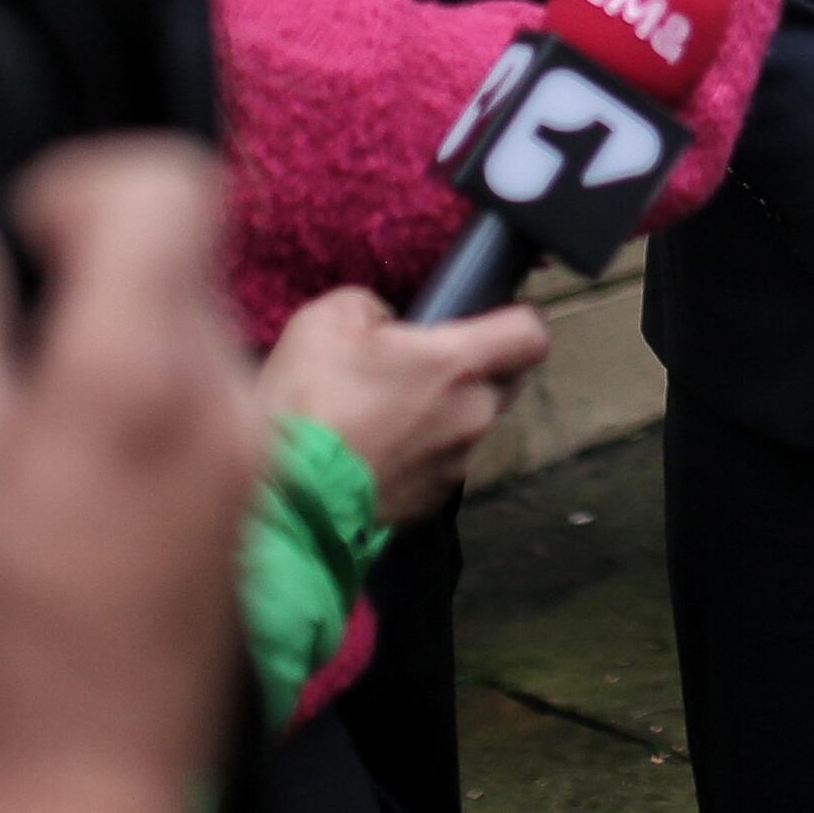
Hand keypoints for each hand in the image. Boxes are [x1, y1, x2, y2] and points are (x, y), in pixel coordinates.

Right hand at [0, 140, 255, 812]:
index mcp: (137, 367)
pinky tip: (62, 491)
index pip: (170, 178)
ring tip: (19, 441)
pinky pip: (199, 402)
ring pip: (186, 326)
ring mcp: (246, 453)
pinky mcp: (248, 505)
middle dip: (83, 270)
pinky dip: (134, 408)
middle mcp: (219, 396)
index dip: (79, 185)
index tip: (14, 246)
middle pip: (178, 250)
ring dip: (106, 344)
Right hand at [254, 284, 552, 523]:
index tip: (497, 314)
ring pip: (470, 425)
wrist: (282, 496)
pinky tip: (375, 450)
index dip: (519, 318)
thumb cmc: (309, 399)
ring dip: (445, 413)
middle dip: (482, 366)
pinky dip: (420, 453)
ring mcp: (455, 466)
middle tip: (429, 359)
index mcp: (459, 364)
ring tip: (387, 410)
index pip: (531, 334)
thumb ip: (374, 307)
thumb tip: (386, 325)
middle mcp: (472, 416)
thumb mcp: (328, 318)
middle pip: (508, 381)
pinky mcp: (430, 505)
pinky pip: (441, 465)